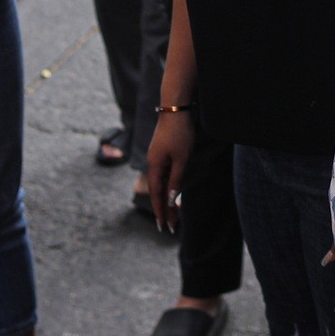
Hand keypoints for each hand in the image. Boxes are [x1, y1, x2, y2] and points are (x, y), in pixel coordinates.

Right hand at [145, 109, 194, 231]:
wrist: (175, 108)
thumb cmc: (179, 133)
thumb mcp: (181, 159)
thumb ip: (176, 179)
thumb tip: (173, 198)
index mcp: (154, 166)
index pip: (156, 194)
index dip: (160, 210)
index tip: (163, 226)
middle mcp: (153, 163)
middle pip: (158, 191)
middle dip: (164, 209)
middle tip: (169, 227)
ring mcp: (157, 158)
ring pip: (161, 184)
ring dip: (167, 200)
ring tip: (173, 215)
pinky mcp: (162, 153)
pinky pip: (164, 175)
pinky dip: (169, 187)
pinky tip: (174, 194)